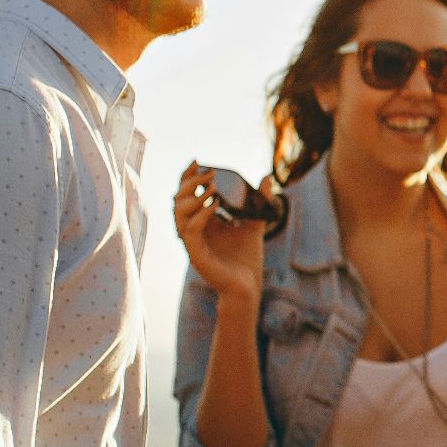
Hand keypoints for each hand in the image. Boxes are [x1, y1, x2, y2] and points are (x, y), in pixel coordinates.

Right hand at [175, 161, 268, 301]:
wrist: (248, 285)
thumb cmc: (247, 257)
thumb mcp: (255, 222)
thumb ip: (260, 201)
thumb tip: (267, 177)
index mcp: (202, 221)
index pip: (187, 194)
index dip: (188, 177)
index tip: (198, 160)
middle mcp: (193, 229)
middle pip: (178, 200)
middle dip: (190, 183)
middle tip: (210, 173)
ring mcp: (192, 242)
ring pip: (178, 215)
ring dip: (193, 197)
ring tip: (212, 188)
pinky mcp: (196, 254)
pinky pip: (189, 232)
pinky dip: (200, 216)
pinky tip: (214, 206)